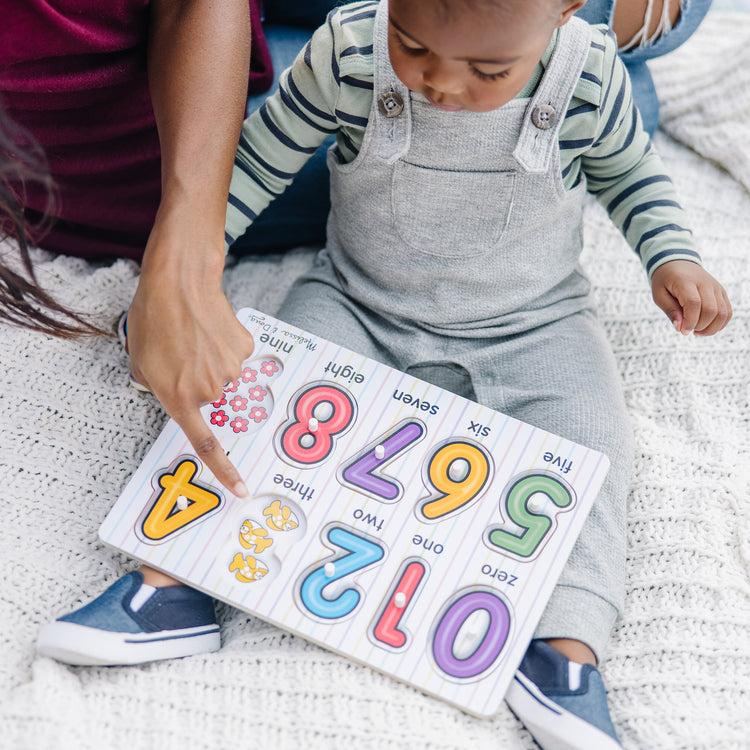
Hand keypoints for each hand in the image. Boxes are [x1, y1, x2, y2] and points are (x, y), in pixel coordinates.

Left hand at [125, 225, 253, 497]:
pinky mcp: (244, 349)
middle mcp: (209, 390)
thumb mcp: (139, 359)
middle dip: (196, 383)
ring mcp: (230, 370)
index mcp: (179, 397)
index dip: (225, 470)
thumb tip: (170, 390)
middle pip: (209, 399)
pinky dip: (224, 347)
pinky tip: (209, 328)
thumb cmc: (152, 318)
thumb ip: (153, 386)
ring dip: (209, 363)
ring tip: (193, 336)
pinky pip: (236, 357)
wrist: (179, 281)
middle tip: (180, 354)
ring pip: (224, 377)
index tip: (242, 489)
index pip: (206, 444)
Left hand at [651, 260, 731, 335]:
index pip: (693, 303)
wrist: (678, 263)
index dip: (690, 321)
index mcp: (685, 281)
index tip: (683, 331)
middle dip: (699, 326)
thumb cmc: (665, 281)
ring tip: (697, 332)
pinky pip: (728, 312)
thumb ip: (670, 310)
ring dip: (711, 328)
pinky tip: (706, 328)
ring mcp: (716, 287)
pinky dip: (720, 324)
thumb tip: (680, 328)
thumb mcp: (659, 294)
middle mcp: (705, 283)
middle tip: (687, 330)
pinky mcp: (721, 292)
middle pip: (710, 310)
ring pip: (723, 313)